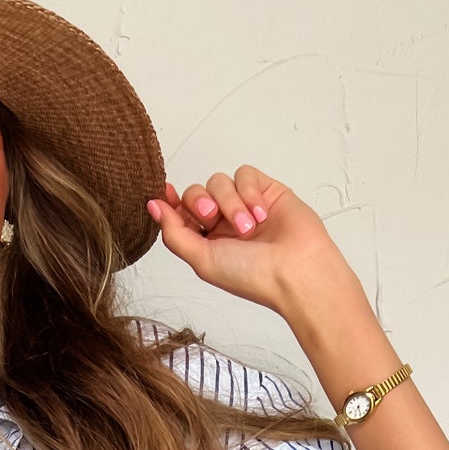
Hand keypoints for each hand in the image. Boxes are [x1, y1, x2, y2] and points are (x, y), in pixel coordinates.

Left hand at [145, 166, 348, 313]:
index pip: (181, 213)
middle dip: (200, 202)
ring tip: (248, 227)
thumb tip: (152, 207)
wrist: (296, 270)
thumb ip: (174, 233)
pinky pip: (245, 174)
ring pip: (219, 182)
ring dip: (230, 203)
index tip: (163, 192)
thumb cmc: (252, 275)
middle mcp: (224, 223)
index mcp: (207, 241)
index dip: (170, 202)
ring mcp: (245, 205)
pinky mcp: (266, 190)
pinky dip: (249, 192)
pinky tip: (261, 213)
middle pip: (196, 193)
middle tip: (211, 217)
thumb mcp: (202, 260)